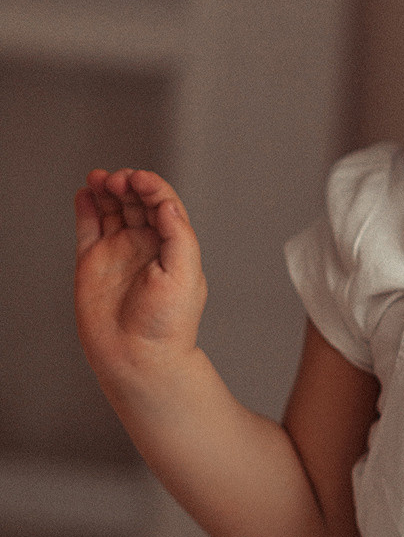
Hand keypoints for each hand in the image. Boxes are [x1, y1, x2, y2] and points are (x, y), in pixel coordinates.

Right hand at [74, 168, 206, 389]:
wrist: (138, 358)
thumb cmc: (168, 324)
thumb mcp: (185, 275)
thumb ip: (178, 235)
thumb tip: (168, 203)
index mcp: (172, 245)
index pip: (163, 204)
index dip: (153, 187)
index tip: (140, 179)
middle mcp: (145, 245)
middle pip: (136, 201)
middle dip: (128, 184)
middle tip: (118, 179)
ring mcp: (118, 252)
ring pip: (112, 209)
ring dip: (107, 189)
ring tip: (99, 178)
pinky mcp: (92, 263)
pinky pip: (88, 228)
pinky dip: (86, 208)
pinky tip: (85, 193)